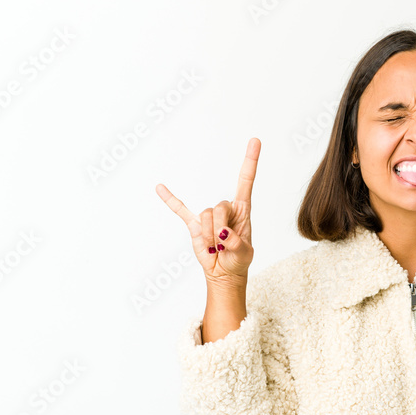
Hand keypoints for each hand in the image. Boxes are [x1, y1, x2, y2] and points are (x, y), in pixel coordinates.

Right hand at [156, 137, 260, 283]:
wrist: (225, 273)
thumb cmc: (238, 261)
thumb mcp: (244, 254)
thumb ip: (237, 244)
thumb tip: (223, 235)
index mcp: (242, 210)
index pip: (246, 181)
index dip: (250, 161)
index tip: (255, 141)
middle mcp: (226, 208)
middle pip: (219, 207)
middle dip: (221, 228)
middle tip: (224, 245)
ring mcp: (208, 216)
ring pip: (205, 217)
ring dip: (208, 236)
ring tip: (215, 247)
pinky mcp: (193, 225)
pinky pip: (180, 210)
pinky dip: (170, 200)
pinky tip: (160, 188)